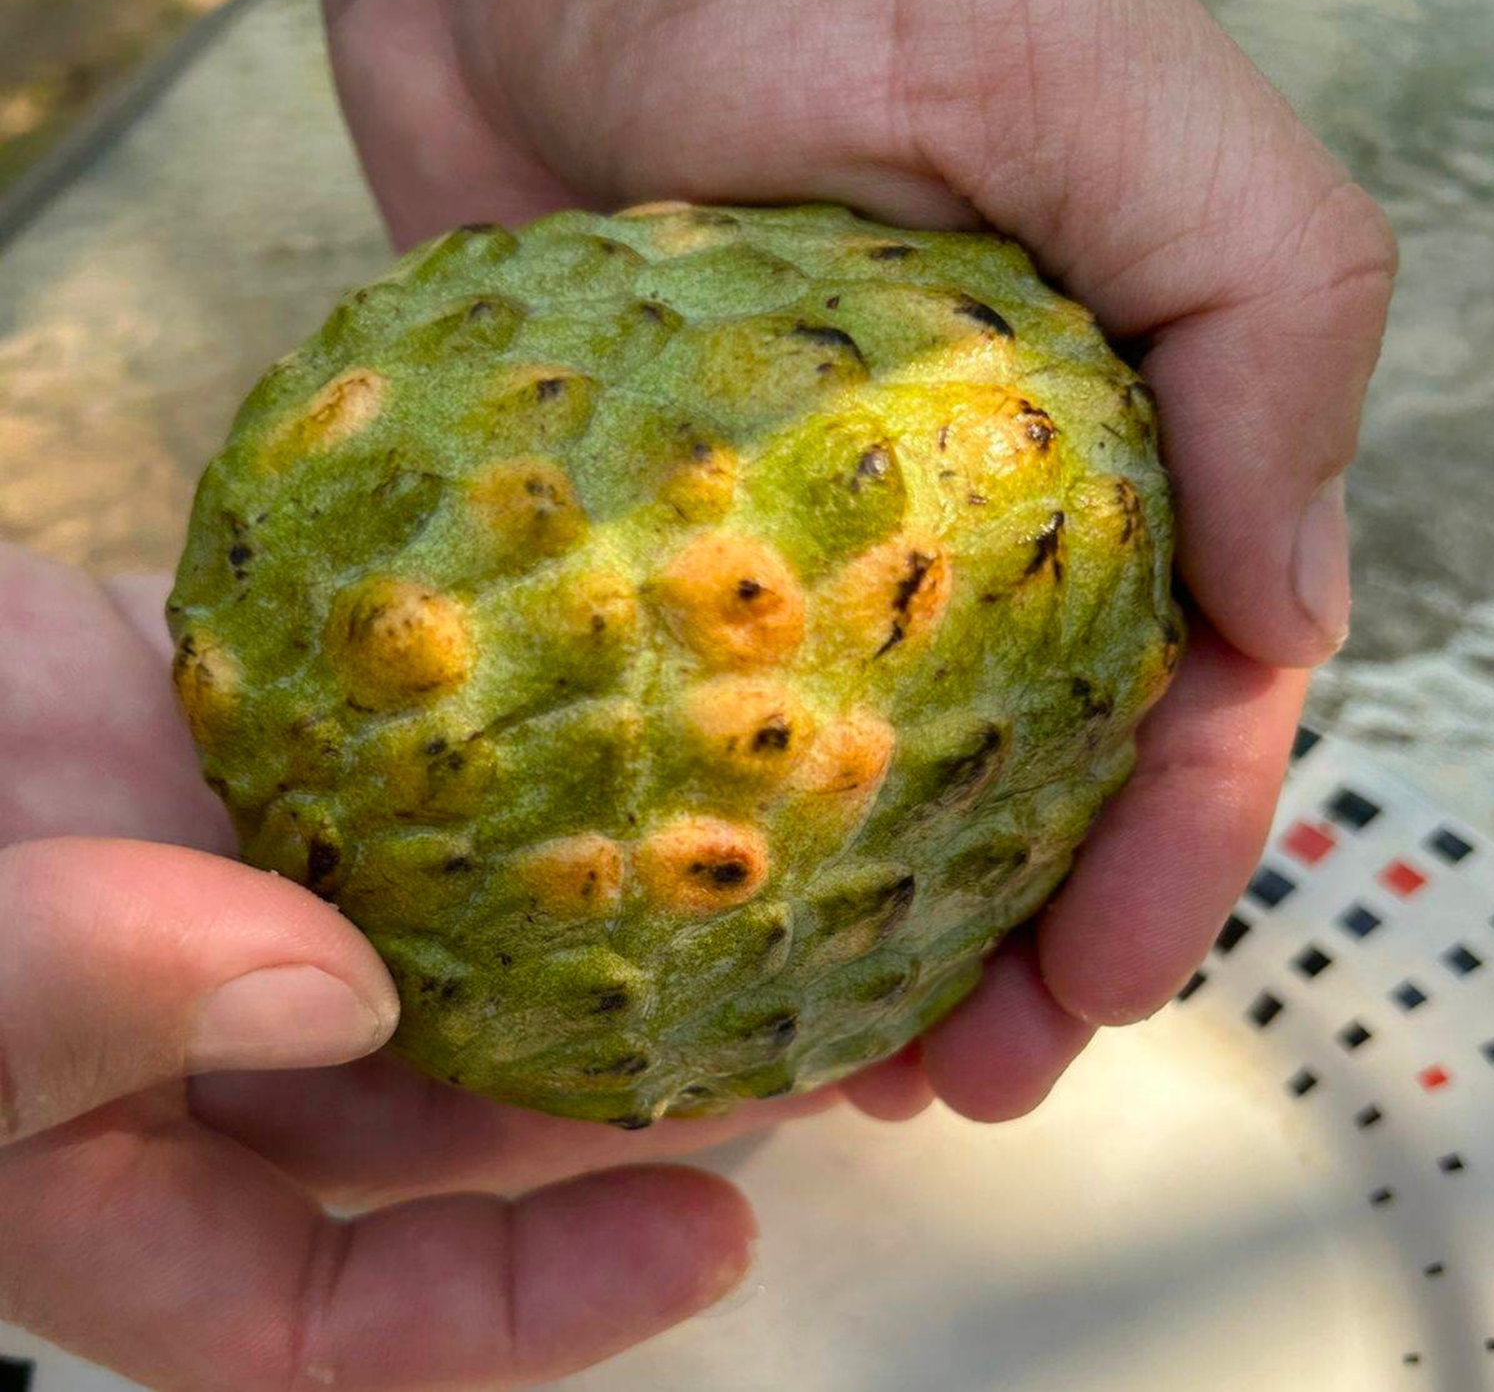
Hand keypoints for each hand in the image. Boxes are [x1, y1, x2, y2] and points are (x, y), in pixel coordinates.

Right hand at [0, 543, 830, 1390]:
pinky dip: (549, 784)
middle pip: (478, 1117)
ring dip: (637, 938)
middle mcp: (227, 1060)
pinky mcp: (294, 771)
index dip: (540, 1301)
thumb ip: (68, 997)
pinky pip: (446, 794)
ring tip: (819, 916)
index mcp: (129, 1181)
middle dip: (659, 1094)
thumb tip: (331, 994)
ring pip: (485, 952)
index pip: (352, 1311)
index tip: (724, 1239)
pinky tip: (667, 749)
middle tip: (849, 1054)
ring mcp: (269, 903)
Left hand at [285, 0, 1392, 1110]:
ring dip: (869, 928)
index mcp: (1104, 417)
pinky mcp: (643, 517)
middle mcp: (960, 489)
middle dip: (1014, 939)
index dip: (1162, 852)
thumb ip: (1261, 331)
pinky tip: (690, 926)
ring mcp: (793, 517)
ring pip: (865, 772)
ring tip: (835, 1065)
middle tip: (959, 1085)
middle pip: (1021, 766)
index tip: (1098, 987)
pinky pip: (692, 710)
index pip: (1180, 680)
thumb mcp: (1109, 94)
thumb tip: (1288, 616)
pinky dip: (712, 830)